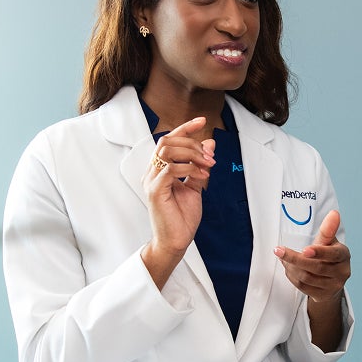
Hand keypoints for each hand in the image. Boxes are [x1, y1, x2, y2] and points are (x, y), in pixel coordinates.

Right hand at [141, 117, 214, 287]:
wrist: (177, 240)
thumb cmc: (182, 217)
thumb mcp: (196, 185)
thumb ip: (199, 165)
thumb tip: (209, 144)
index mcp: (160, 169)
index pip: (169, 140)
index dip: (185, 128)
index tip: (202, 121)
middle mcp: (152, 172)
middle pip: (167, 141)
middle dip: (192, 143)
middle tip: (210, 157)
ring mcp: (151, 180)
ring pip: (167, 151)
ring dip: (192, 154)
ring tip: (207, 165)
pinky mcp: (154, 191)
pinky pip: (170, 169)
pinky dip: (189, 168)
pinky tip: (201, 176)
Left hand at [274, 210, 349, 302]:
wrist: (332, 278)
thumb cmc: (328, 254)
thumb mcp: (328, 241)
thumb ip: (328, 229)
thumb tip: (334, 213)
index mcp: (344, 256)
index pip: (333, 254)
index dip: (319, 252)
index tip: (304, 250)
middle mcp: (341, 272)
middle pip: (316, 267)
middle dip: (295, 259)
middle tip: (279, 250)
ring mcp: (333, 286)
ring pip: (307, 278)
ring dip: (291, 267)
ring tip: (282, 257)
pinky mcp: (322, 295)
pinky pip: (303, 287)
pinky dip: (292, 276)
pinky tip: (287, 267)